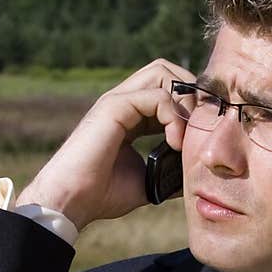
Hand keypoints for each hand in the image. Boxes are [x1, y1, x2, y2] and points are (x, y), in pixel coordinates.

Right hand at [16, 58, 192, 230]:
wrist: (72, 201)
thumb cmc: (101, 195)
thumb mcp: (147, 181)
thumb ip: (169, 171)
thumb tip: (193, 175)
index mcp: (130, 117)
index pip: (167, 91)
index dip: (189, 107)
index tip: (200, 135)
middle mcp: (123, 103)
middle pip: (166, 70)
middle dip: (190, 93)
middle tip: (197, 127)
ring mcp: (117, 102)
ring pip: (162, 72)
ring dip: (184, 101)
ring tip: (186, 136)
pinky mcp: (114, 107)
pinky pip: (157, 95)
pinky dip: (173, 116)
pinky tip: (174, 143)